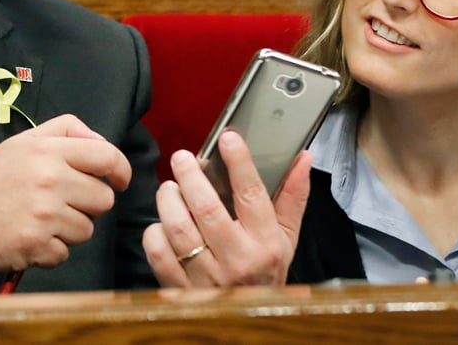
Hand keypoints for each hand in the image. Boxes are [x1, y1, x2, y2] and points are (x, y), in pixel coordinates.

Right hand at [0, 114, 130, 271]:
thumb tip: (101, 141)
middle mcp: (49, 180)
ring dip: (70, 229)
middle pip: (104, 199)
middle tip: (62, 203)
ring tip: (40, 220)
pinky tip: (29, 237)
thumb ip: (65, 131)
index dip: (121, 171)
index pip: (107, 156)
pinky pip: (65, 253)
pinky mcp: (35, 246)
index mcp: (47, 151)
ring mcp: (43, 215)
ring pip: (88, 229)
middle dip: (89, 204)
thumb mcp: (23, 141)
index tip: (119, 180)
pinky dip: (51, 251)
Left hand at [142, 130, 311, 286]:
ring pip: (178, 229)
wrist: (253, 320)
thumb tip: (303, 158)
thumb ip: (292, 197)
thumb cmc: (266, 272)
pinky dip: (154, 232)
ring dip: (169, 200)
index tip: (228, 138)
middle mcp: (237, 259)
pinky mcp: (181, 288)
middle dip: (190, 176)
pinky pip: (159, 253)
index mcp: (265, 243)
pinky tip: (162, 223)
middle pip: (206, 208)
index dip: (239, 162)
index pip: (252, 195)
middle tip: (182, 158)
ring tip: (170, 187)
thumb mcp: (286, 238)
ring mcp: (207, 276)